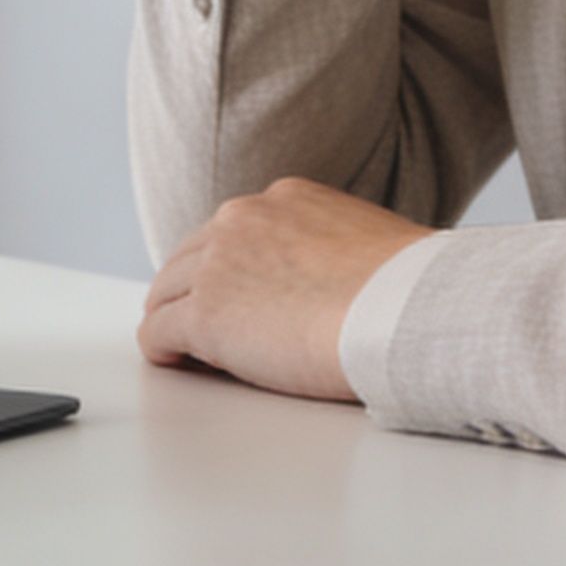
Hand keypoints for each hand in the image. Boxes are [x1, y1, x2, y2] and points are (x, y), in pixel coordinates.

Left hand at [136, 178, 437, 401]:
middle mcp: (241, 219)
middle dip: (191, 291)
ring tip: (185, 352)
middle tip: (196, 328)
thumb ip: (334, 253)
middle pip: (190, 257)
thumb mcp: (369, 244)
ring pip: (165, 292)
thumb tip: (340, 284)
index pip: (234, 232)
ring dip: (172, 319)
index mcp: (284, 200)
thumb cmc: (408, 291)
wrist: (405, 311)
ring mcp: (216, 265)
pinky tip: (178, 364)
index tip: (238, 297)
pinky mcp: (204, 316)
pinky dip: (163, 351)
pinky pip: (157, 334)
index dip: (230, 269)